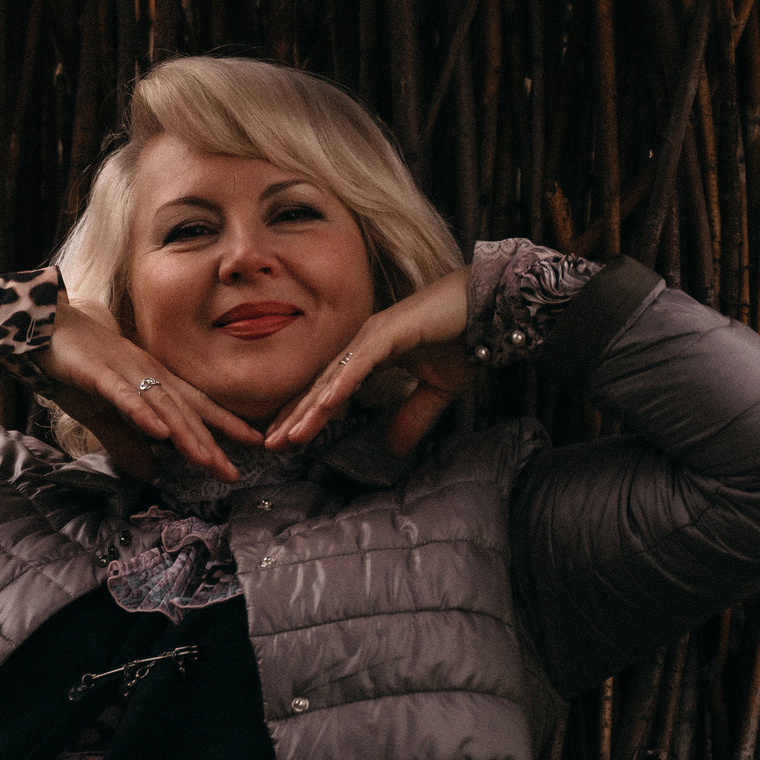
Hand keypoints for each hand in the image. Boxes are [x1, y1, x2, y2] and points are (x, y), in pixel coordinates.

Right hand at [37, 300, 262, 481]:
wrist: (43, 327)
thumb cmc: (75, 366)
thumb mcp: (102, 410)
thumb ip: (125, 440)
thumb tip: (148, 473)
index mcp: (152, 379)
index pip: (195, 404)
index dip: (225, 423)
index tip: (255, 442)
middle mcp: (147, 373)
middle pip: (186, 410)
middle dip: (212, 441)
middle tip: (234, 471)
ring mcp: (125, 371)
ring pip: (162, 405)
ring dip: (185, 433)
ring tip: (207, 459)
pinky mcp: (100, 373)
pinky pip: (125, 396)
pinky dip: (143, 413)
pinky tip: (159, 432)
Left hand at [265, 267, 474, 456]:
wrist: (489, 308)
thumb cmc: (462, 340)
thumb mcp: (435, 391)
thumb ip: (412, 417)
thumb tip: (392, 450)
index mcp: (368, 354)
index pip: (329, 389)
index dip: (307, 414)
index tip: (285, 440)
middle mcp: (362, 343)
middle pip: (321, 386)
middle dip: (295, 416)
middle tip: (270, 444)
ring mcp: (373, 336)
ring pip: (333, 379)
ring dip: (310, 408)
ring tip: (288, 436)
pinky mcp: (390, 333)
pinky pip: (359, 363)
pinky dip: (341, 385)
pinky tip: (323, 406)